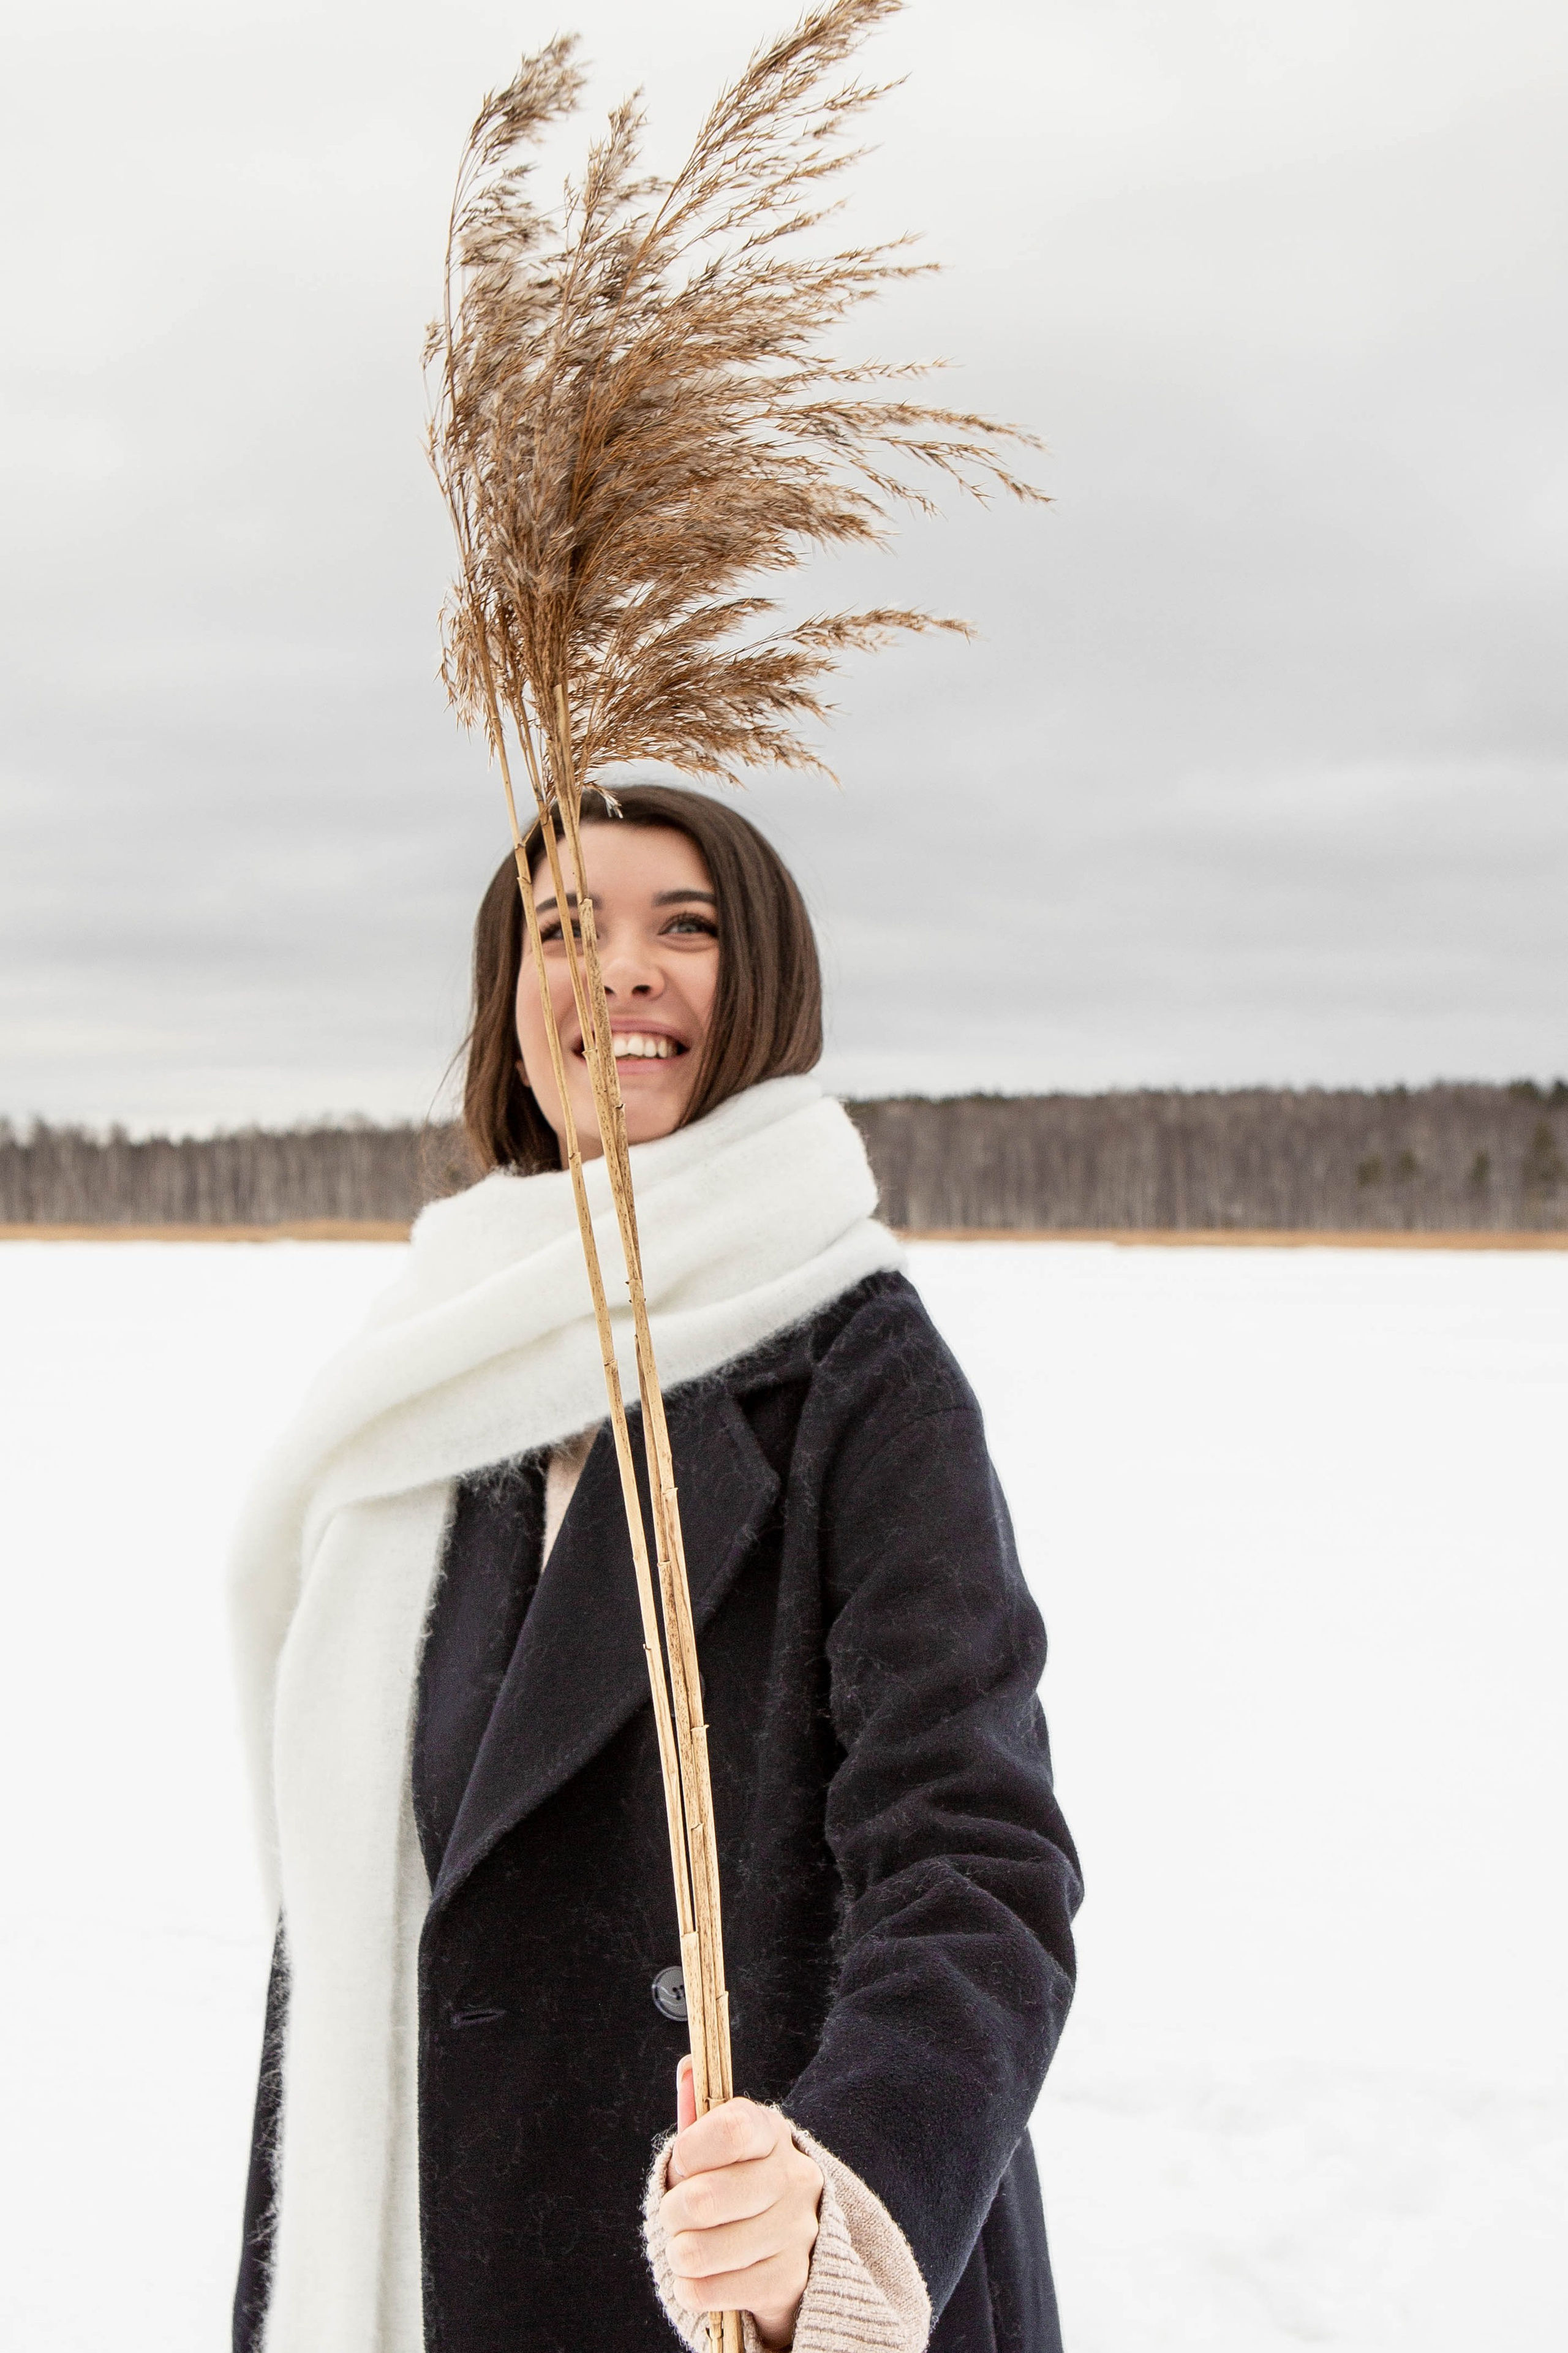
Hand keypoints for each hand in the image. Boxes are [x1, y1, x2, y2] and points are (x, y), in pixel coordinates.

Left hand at [662, 2056, 822, 2350]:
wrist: (785, 2252)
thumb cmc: (734, 2187)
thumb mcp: (717, 2147)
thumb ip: (698, 2112)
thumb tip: (687, 2067)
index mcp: (771, 2135)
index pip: (732, 2128)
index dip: (692, 2149)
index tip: (683, 2163)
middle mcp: (793, 2179)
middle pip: (704, 2199)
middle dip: (673, 2211)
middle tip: (679, 2214)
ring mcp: (796, 2234)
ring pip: (699, 2252)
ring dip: (680, 2253)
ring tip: (692, 2247)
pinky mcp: (788, 2284)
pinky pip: (708, 2291)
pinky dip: (691, 2289)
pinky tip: (706, 2276)